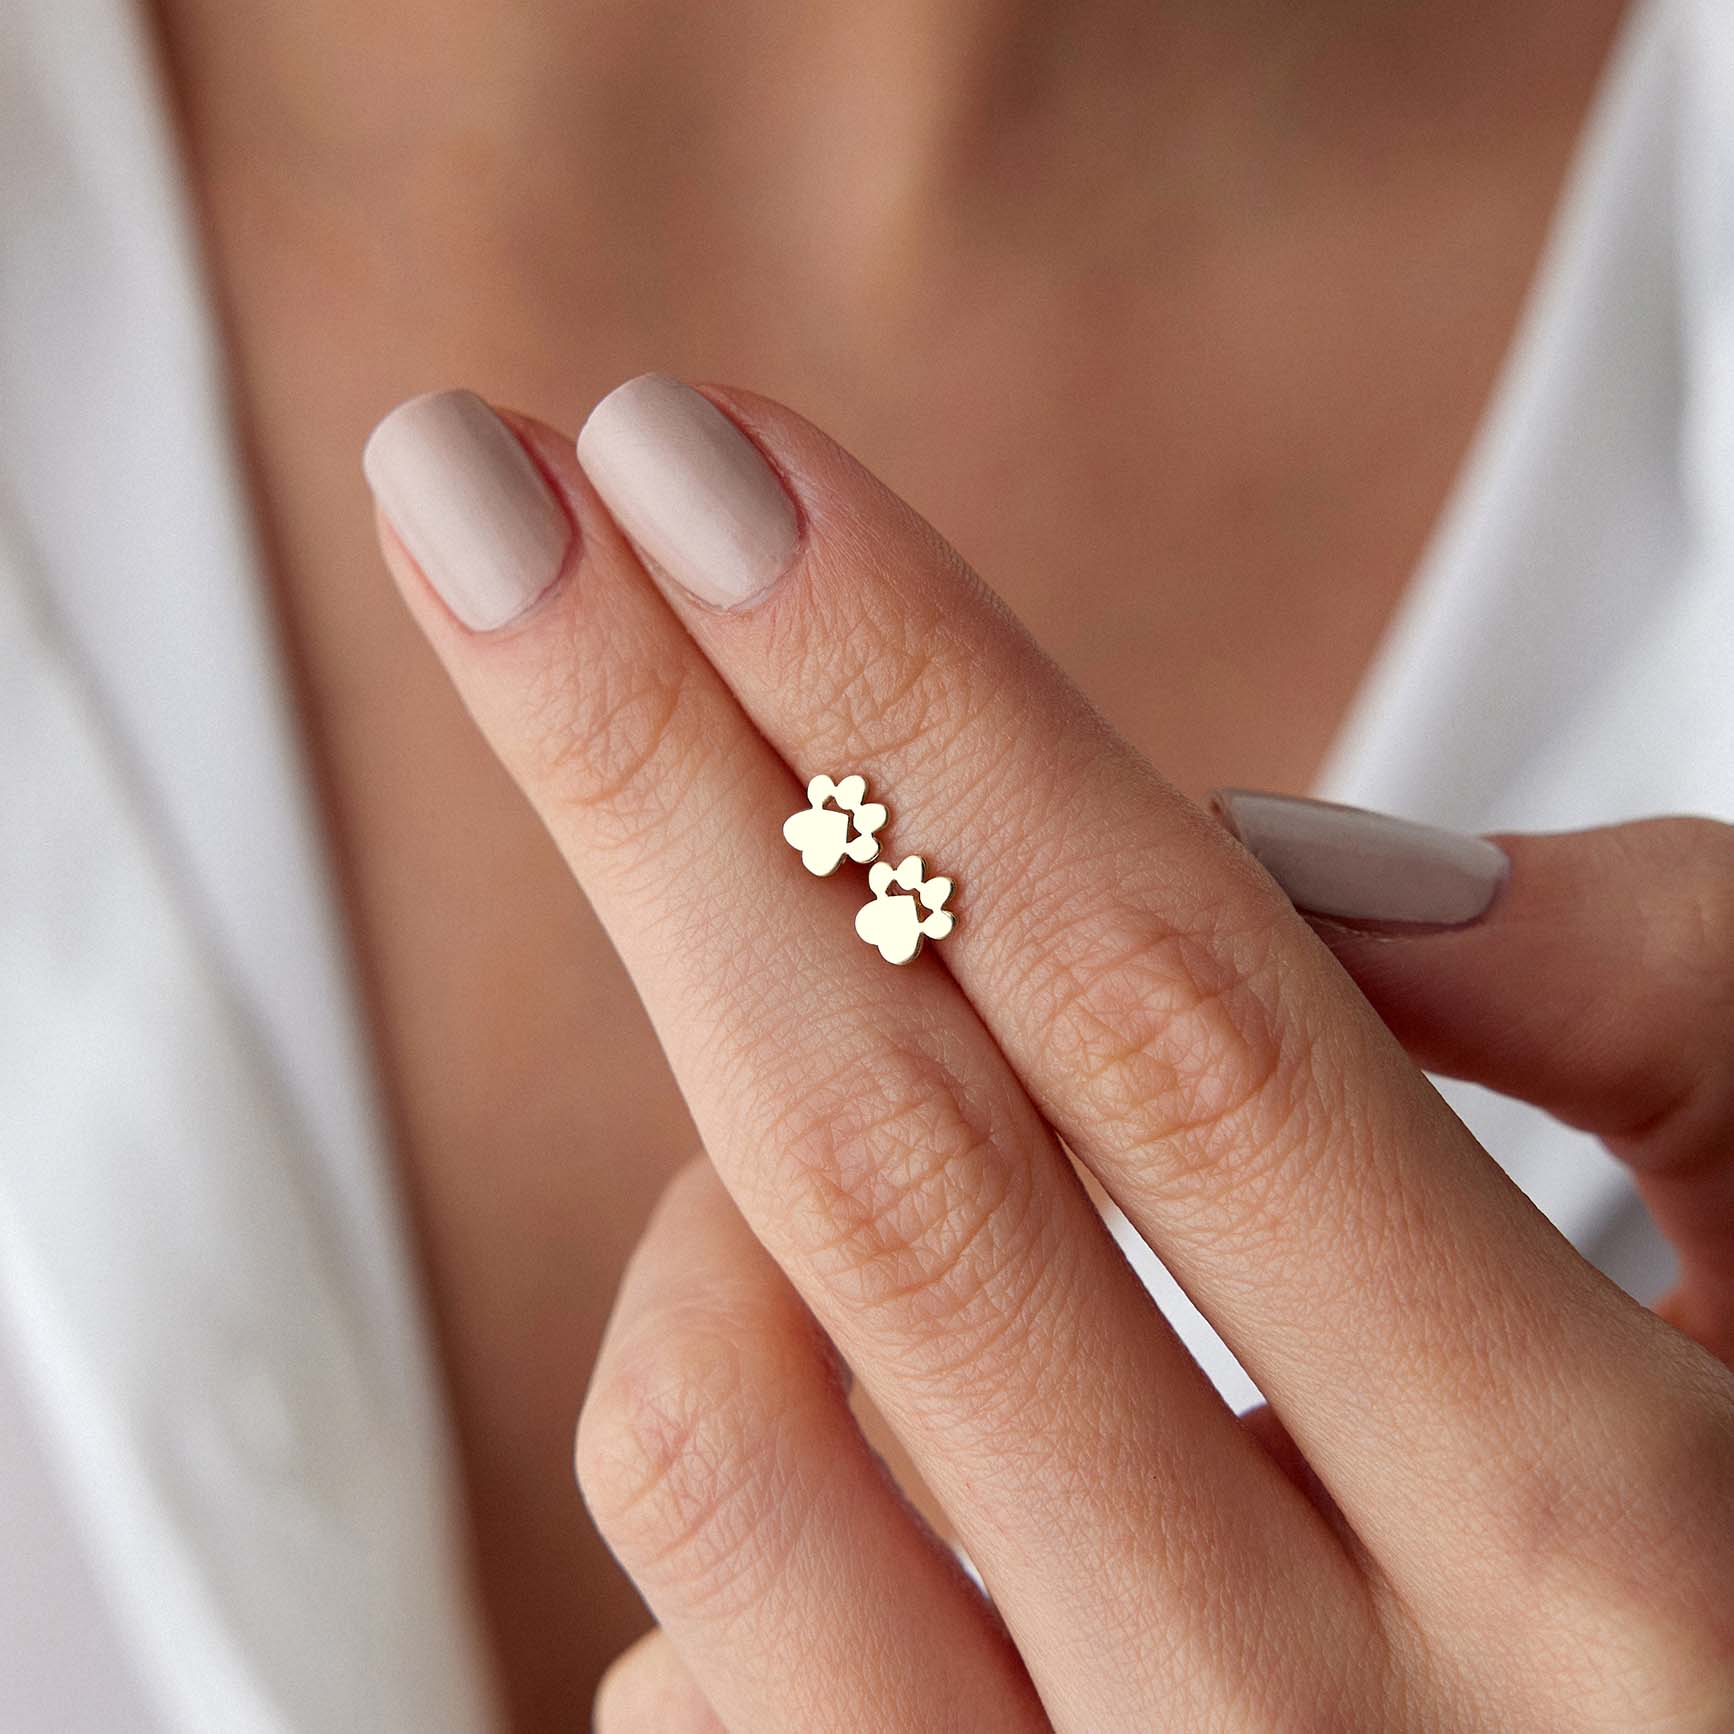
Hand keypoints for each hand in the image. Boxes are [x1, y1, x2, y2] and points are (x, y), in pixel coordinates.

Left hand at [365, 379, 1733, 1729]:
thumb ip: (1643, 1008)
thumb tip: (1309, 854)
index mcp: (1605, 1526)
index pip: (1174, 992)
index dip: (911, 688)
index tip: (695, 467)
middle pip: (887, 1155)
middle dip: (648, 771)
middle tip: (483, 505)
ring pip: (720, 1415)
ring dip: (711, 1169)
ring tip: (831, 1084)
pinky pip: (689, 1631)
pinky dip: (733, 1413)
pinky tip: (877, 1394)